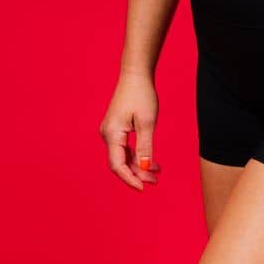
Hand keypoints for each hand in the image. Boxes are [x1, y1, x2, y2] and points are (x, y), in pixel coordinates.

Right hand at [99, 70, 161, 191]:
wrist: (136, 75)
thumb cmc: (142, 95)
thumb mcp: (147, 122)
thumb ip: (145, 147)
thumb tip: (145, 168)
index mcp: (112, 134)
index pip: (117, 165)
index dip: (130, 179)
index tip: (144, 188)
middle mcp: (107, 134)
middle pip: (120, 163)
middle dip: (137, 174)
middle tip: (155, 181)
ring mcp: (110, 131)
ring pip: (123, 156)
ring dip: (138, 166)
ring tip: (157, 173)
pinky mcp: (116, 128)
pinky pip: (124, 148)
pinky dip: (137, 156)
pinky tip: (151, 161)